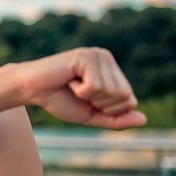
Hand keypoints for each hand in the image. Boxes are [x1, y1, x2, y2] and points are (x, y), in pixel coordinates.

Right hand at [17, 47, 146, 129]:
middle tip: (79, 93)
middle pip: (124, 96)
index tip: (87, 100)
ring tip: (73, 86)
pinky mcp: (85, 56)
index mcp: (111, 71)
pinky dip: (80, 91)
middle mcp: (107, 59)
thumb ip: (116, 119)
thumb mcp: (92, 115)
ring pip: (111, 92)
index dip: (108, 110)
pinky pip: (95, 86)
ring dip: (88, 97)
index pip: (129, 100)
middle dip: (100, 104)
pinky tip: (69, 80)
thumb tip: (143, 120)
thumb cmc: (60, 100)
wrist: (32, 90)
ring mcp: (97, 55)